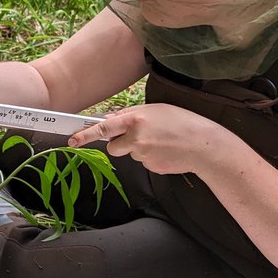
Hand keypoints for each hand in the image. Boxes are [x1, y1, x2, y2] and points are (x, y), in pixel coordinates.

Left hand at [66, 103, 229, 175]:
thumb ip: (132, 115)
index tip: (72, 140)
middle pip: (112, 146)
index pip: (103, 128)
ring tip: (161, 142)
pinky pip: (144, 162)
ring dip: (139, 149)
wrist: (205, 145)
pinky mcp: (151, 167)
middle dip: (120, 144)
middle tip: (139, 138)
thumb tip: (113, 120)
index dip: (85, 135)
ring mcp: (143, 155)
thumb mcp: (156, 110)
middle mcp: (136, 138)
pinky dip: (152, 157)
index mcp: (135, 119)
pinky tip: (166, 151)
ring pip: (130, 154)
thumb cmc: (183, 123)